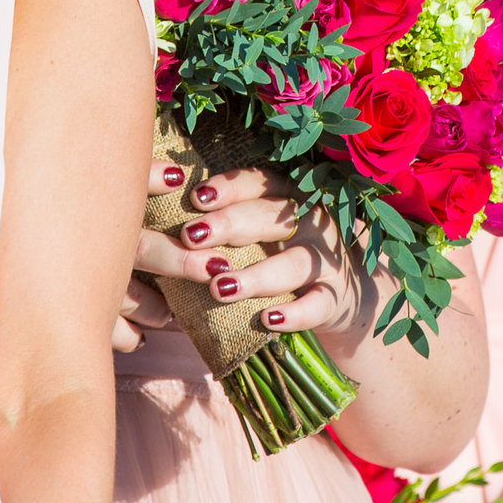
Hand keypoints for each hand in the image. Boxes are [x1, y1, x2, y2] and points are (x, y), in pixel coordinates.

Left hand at [126, 163, 353, 336]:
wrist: (344, 293)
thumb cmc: (283, 255)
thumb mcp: (264, 231)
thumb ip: (228, 221)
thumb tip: (159, 213)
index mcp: (292, 198)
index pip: (263, 182)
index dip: (231, 186)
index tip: (196, 196)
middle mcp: (313, 223)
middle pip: (276, 216)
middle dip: (232, 224)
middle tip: (192, 237)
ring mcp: (328, 261)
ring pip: (296, 263)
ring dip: (258, 275)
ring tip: (220, 288)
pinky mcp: (336, 298)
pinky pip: (318, 305)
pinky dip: (295, 313)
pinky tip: (267, 319)